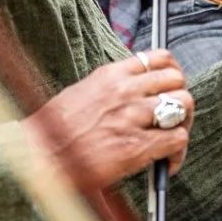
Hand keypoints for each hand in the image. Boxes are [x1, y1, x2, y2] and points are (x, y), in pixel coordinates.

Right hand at [24, 51, 193, 189]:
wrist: (39, 158)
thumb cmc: (53, 131)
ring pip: (182, 105)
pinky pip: (177, 139)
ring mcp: (132, 117)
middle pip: (176, 79)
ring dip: (183, 123)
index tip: (172, 83)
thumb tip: (134, 91)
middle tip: (175, 116)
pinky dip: (177, 153)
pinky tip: (166, 162)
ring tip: (173, 139)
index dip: (172, 71)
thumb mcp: (80, 93)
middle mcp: (125, 91)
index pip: (158, 57)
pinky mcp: (136, 146)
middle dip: (181, 97)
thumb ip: (108, 88)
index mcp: (110, 76)